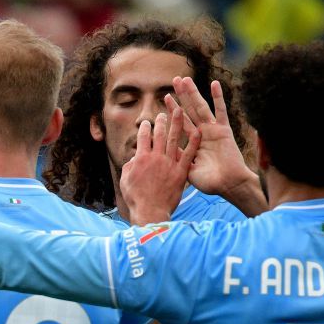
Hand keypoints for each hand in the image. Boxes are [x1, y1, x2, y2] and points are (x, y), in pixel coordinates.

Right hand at [118, 109, 197, 225]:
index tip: (147, 123)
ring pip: (174, 139)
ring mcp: (169, 163)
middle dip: (161, 121)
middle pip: (159, 134)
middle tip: (164, 113)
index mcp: (141, 158)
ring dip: (176, 123)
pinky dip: (193, 142)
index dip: (145, 128)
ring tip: (179, 110)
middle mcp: (155, 157)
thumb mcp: (126, 181)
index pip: (143, 137)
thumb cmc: (136, 199)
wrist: (150, 212)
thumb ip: (129, 166)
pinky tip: (197, 131)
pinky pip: (188, 154)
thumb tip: (134, 157)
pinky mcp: (181, 172)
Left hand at [172, 77, 258, 203]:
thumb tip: (163, 150)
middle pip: (190, 110)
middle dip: (182, 96)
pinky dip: (218, 98)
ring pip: (201, 107)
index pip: (181, 123)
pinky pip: (221, 111)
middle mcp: (203, 133)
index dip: (174, 110)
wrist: (228, 185)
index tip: (165, 97)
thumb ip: (178, 157)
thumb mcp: (187, 169)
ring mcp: (213, 130)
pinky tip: (214, 84)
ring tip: (186, 79)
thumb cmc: (210, 182)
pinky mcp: (224, 130)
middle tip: (175, 80)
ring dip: (193, 93)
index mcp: (194, 142)